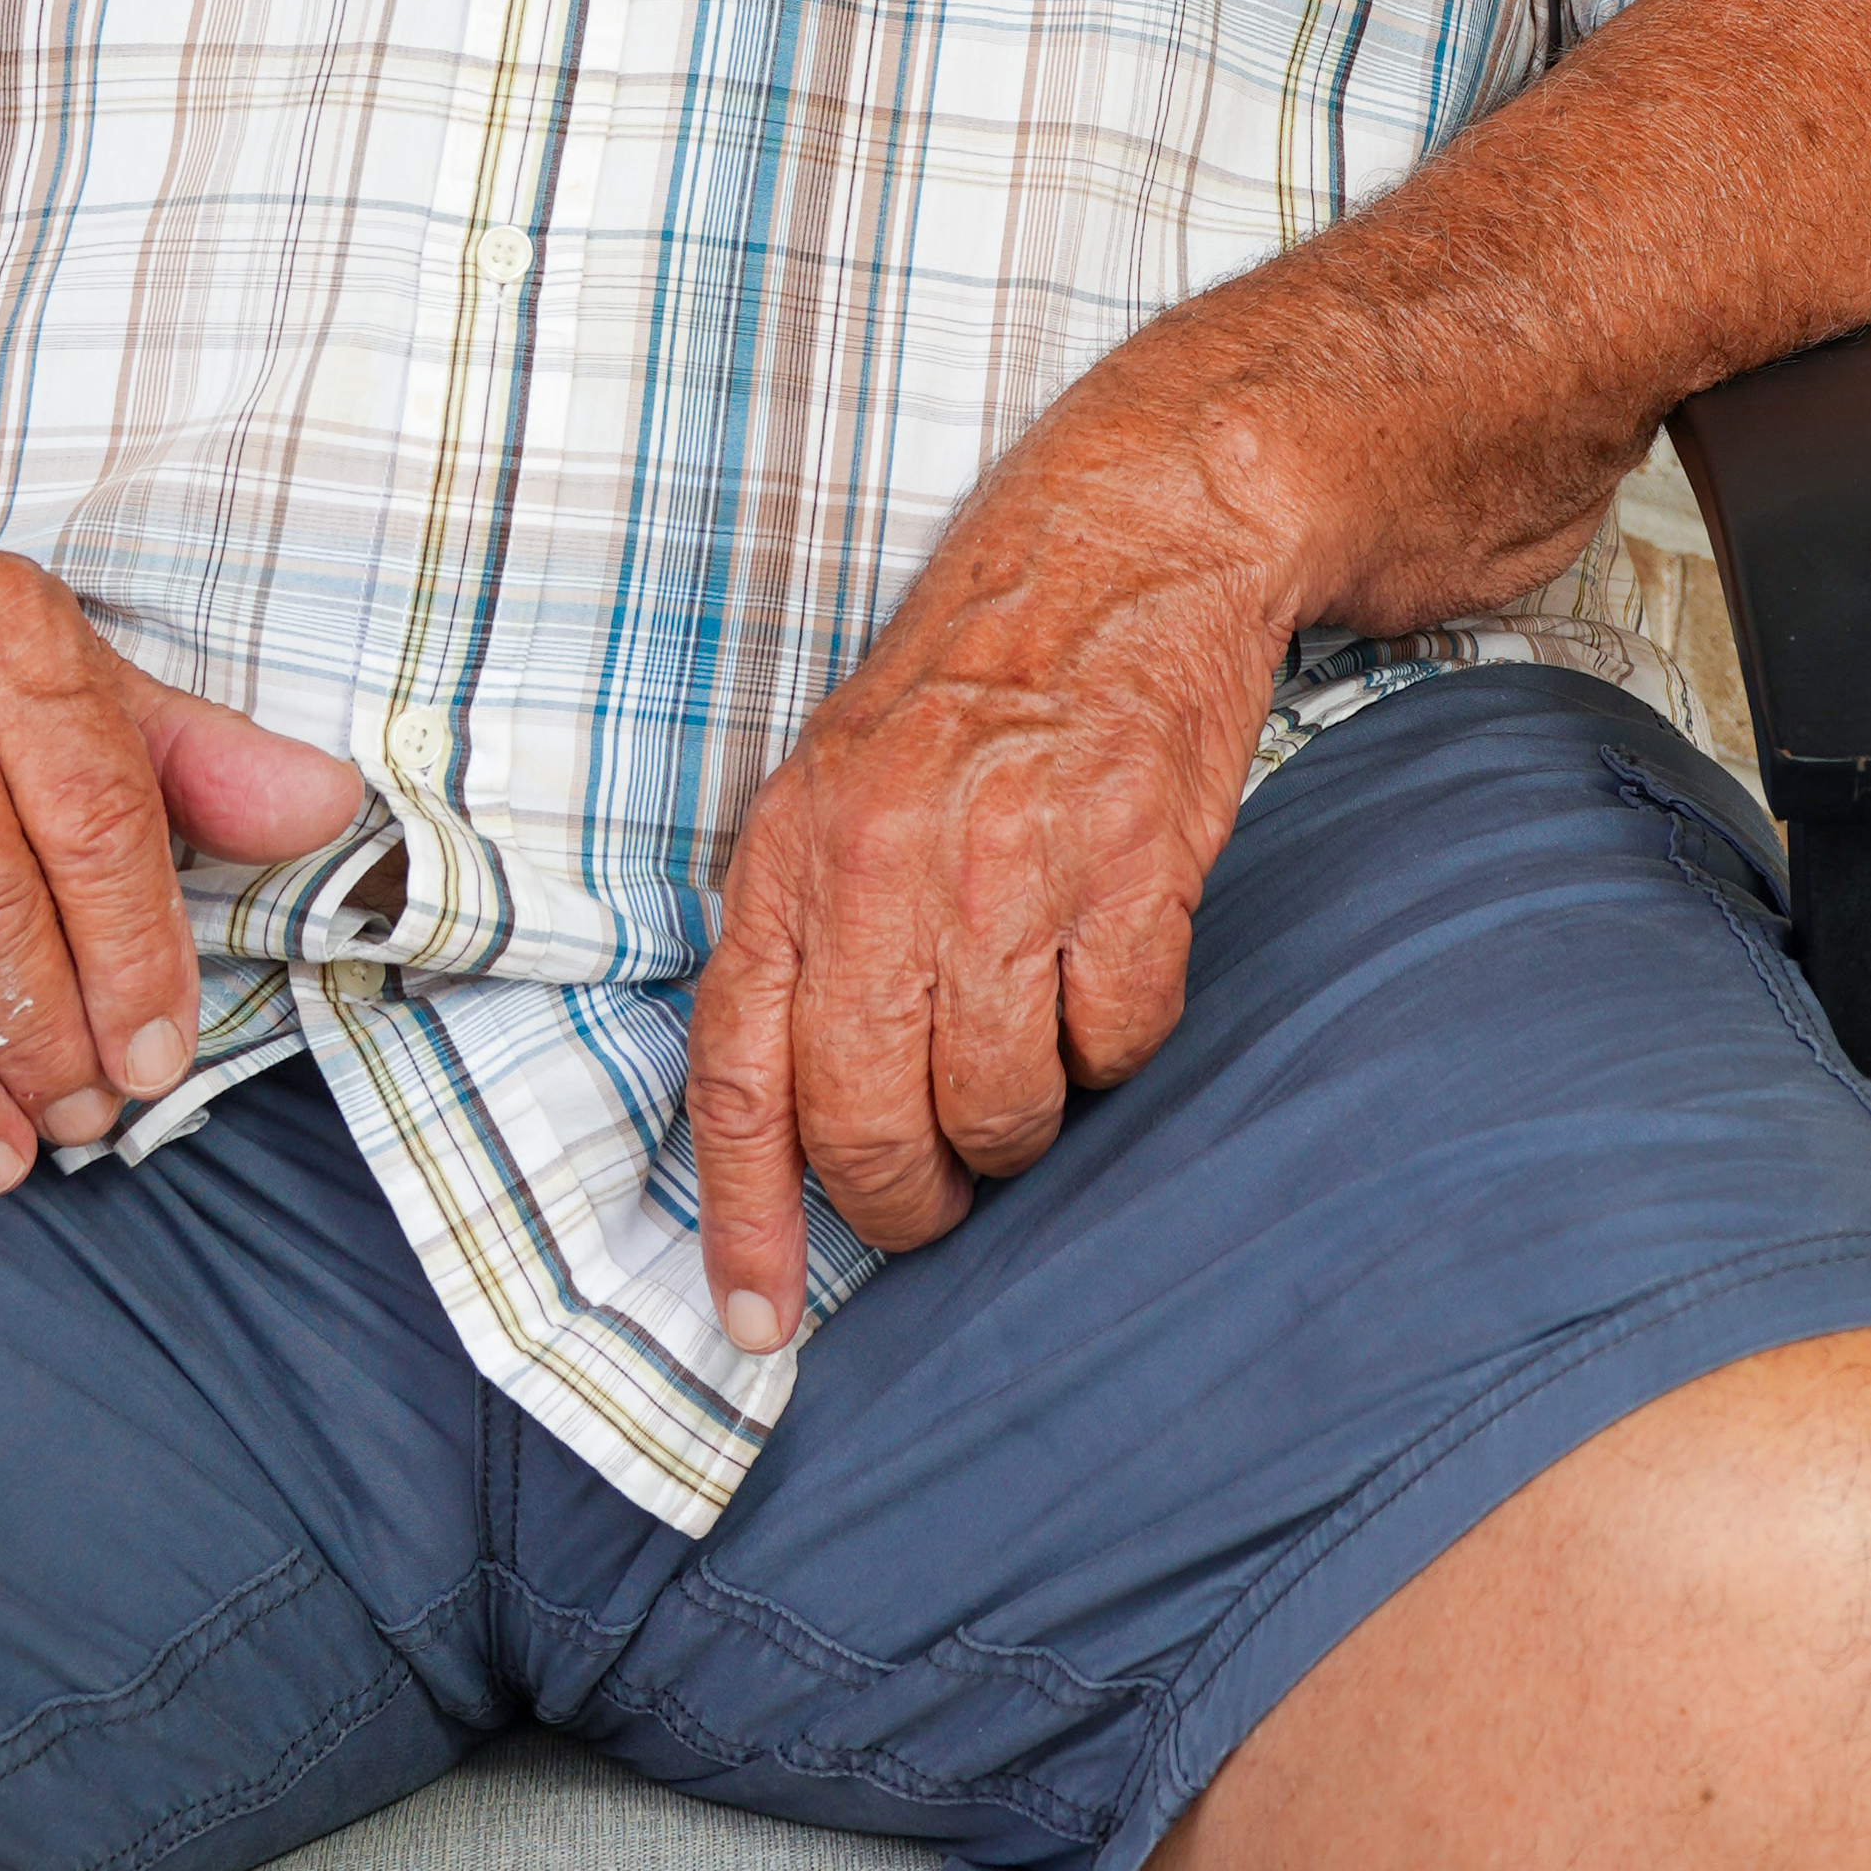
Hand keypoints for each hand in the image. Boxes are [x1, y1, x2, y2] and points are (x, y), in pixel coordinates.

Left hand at [684, 424, 1286, 1351]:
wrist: (1122, 545)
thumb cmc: (972, 685)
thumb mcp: (837, 781)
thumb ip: (806, 933)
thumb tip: (790, 1128)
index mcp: (793, 848)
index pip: (740, 1073)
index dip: (744, 1218)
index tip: (758, 1324)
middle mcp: (883, 862)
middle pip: (872, 1125)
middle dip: (913, 1195)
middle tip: (945, 1185)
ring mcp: (1009, 866)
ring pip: (1001, 1107)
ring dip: (1024, 1119)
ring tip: (1034, 1045)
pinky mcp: (1130, 868)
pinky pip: (1119, 1043)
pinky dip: (1119, 1040)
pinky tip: (1108, 966)